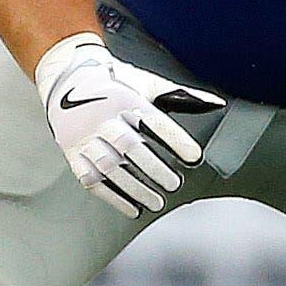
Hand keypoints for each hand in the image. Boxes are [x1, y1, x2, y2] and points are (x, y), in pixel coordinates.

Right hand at [35, 34, 224, 216]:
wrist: (68, 78)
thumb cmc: (116, 84)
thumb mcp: (147, 83)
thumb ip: (181, 95)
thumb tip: (216, 102)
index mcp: (126, 99)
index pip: (154, 120)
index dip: (175, 140)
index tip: (194, 157)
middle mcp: (103, 117)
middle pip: (129, 145)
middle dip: (153, 168)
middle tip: (174, 184)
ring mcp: (86, 136)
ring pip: (110, 166)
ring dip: (134, 187)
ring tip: (156, 202)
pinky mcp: (73, 152)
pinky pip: (90, 178)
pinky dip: (112, 196)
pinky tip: (131, 207)